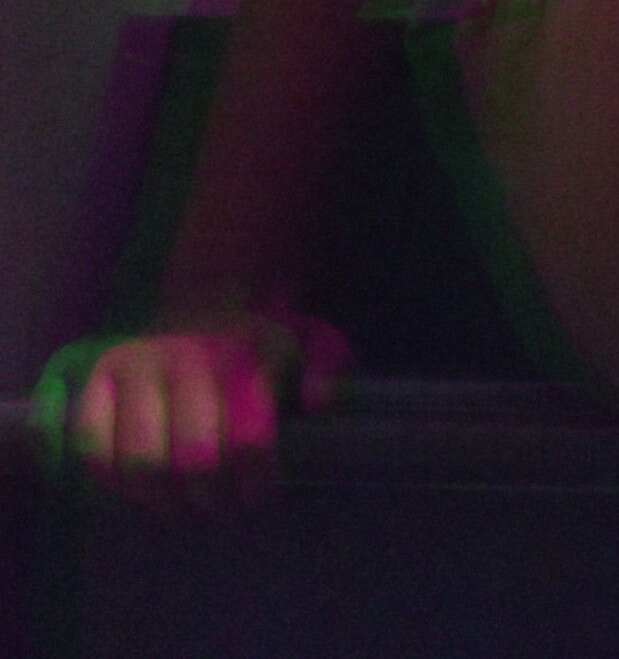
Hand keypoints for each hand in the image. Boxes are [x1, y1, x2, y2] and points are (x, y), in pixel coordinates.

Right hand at [33, 313, 352, 518]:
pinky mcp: (100, 377)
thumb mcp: (316, 346)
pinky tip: (141, 491)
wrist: (208, 308)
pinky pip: (93, 447)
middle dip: (213, 500)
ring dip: (166, 502)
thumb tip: (318, 402)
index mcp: (252, 347)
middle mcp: (192, 352)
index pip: (249, 435)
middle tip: (222, 507)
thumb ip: (329, 370)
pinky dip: (113, 484)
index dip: (254, 480)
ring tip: (185, 506)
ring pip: (141, 461)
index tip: (258, 493)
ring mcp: (140, 363)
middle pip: (194, 458)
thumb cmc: (265, 349)